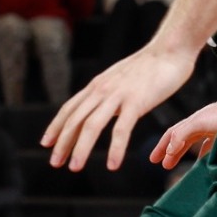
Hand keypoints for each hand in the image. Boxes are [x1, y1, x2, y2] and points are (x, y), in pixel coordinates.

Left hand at [42, 40, 199, 170]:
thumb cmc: (149, 67)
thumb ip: (107, 93)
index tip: (46, 143)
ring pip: (92, 125)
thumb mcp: (119, 79)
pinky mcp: (136, 101)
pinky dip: (115, 149)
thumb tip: (100, 108)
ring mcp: (117, 95)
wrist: (170, 49)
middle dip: (63, 143)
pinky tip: (113, 165)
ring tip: (74, 167)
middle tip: (55, 163)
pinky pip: (121, 129)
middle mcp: (101, 90)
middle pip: (75, 120)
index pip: (69, 109)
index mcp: (97, 86)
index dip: (56, 127)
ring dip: (81, 149)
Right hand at [151, 99, 216, 169]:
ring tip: (179, 164)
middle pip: (182, 138)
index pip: (173, 133)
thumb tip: (169, 152)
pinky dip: (203, 154)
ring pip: (195, 142)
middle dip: (170, 151)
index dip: (162, 146)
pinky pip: (211, 146)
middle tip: (163, 165)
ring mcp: (216, 129)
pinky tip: (203, 162)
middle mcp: (204, 123)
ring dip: (184, 153)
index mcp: (195, 120)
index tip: (154, 160)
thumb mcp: (200, 122)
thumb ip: (183, 135)